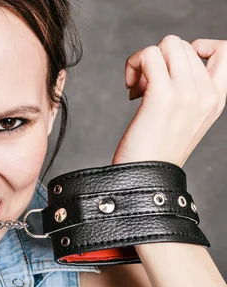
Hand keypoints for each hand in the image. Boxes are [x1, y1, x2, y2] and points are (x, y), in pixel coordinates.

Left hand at [112, 36, 225, 166]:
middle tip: (145, 87)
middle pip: (182, 44)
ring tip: (138, 88)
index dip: (196, 47)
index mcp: (218, 98)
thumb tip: (165, 59)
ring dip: (145, 60)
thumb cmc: (156, 150)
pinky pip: (149, 55)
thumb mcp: (186, 117)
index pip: (223, 50)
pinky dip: (133, 65)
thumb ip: (188, 89)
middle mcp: (207, 93)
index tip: (172, 68)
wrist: (147, 179)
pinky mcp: (163, 97)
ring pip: (167, 44)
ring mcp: (187, 94)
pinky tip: (131, 92)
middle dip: (158, 59)